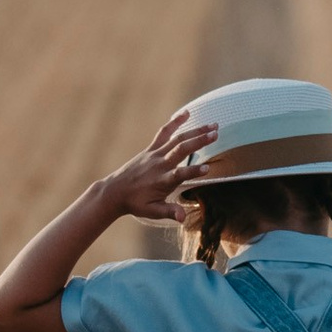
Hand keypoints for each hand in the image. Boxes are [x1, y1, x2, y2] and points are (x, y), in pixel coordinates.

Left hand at [105, 107, 216, 222]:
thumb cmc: (136, 203)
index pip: (179, 174)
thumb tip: (183, 218)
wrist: (115, 191)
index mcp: (162, 181)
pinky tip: (187, 113)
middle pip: (181, 150)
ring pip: (177, 139)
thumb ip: (169, 212)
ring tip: (214, 125)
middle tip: (216, 133)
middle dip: (199, 141)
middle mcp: (160, 164)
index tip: (207, 169)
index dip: (193, 171)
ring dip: (195, 131)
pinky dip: (175, 122)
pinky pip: (164, 133)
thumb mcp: (152, 211)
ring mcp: (155, 154)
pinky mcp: (151, 149)